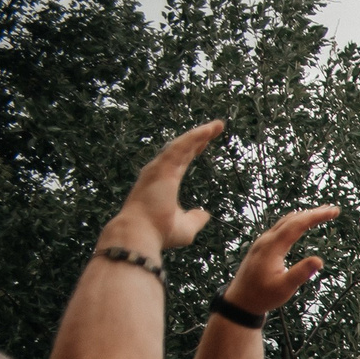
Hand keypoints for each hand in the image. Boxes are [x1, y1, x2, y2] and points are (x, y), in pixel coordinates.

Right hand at [101, 122, 223, 256]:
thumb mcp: (185, 227)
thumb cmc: (159, 232)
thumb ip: (195, 219)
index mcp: (164, 182)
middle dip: (199, 137)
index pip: (181, 161)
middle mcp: (160, 172)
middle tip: (216, 126)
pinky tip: (207, 131)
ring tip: (217, 125)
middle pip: (183, 148)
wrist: (142, 233)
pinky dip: (193, 138)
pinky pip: (180, 147)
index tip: (205, 141)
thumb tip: (205, 214)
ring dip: (199, 133)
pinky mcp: (162, 167)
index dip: (194, 149)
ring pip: (182, 144)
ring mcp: (159, 168)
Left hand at [222, 205, 336, 317]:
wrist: (240, 301)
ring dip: (303, 216)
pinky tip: (300, 224)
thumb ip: (300, 273)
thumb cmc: (262, 296)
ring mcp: (262, 242)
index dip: (316, 216)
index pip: (297, 225)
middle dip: (313, 213)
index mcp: (272, 247)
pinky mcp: (262, 247)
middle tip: (333, 210)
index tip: (334, 212)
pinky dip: (294, 223)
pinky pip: (280, 228)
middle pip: (291, 219)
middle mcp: (266, 240)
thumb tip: (319, 260)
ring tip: (320, 213)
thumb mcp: (284, 288)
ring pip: (285, 222)